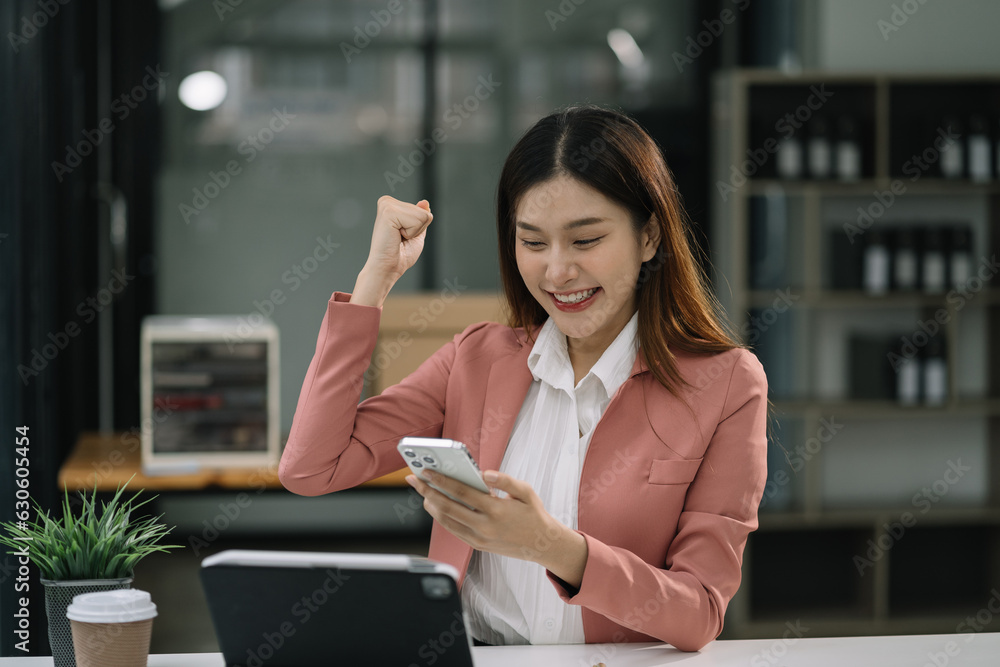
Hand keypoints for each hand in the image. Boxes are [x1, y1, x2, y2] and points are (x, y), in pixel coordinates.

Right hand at [365, 195, 432, 282]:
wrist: (387, 268)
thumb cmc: (400, 255)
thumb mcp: (416, 233)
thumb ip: (421, 216)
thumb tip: (425, 202)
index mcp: (392, 204)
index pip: (423, 210)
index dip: (419, 229)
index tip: (402, 237)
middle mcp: (387, 201)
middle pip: (424, 212)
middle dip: (417, 230)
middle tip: (399, 240)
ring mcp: (387, 205)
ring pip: (422, 215)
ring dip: (414, 232)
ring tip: (397, 238)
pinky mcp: (388, 212)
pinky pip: (417, 220)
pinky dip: (411, 233)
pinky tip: (395, 237)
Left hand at [405, 469, 587, 587]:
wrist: (542, 545)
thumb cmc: (533, 514)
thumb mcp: (526, 492)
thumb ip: (505, 481)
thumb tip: (485, 473)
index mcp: (496, 509)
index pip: (461, 492)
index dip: (441, 481)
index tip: (426, 471)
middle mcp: (484, 526)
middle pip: (447, 507)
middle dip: (427, 491)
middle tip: (414, 479)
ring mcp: (479, 538)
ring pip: (447, 521)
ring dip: (431, 505)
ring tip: (422, 492)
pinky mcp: (478, 545)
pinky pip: (454, 530)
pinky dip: (441, 518)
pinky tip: (435, 507)